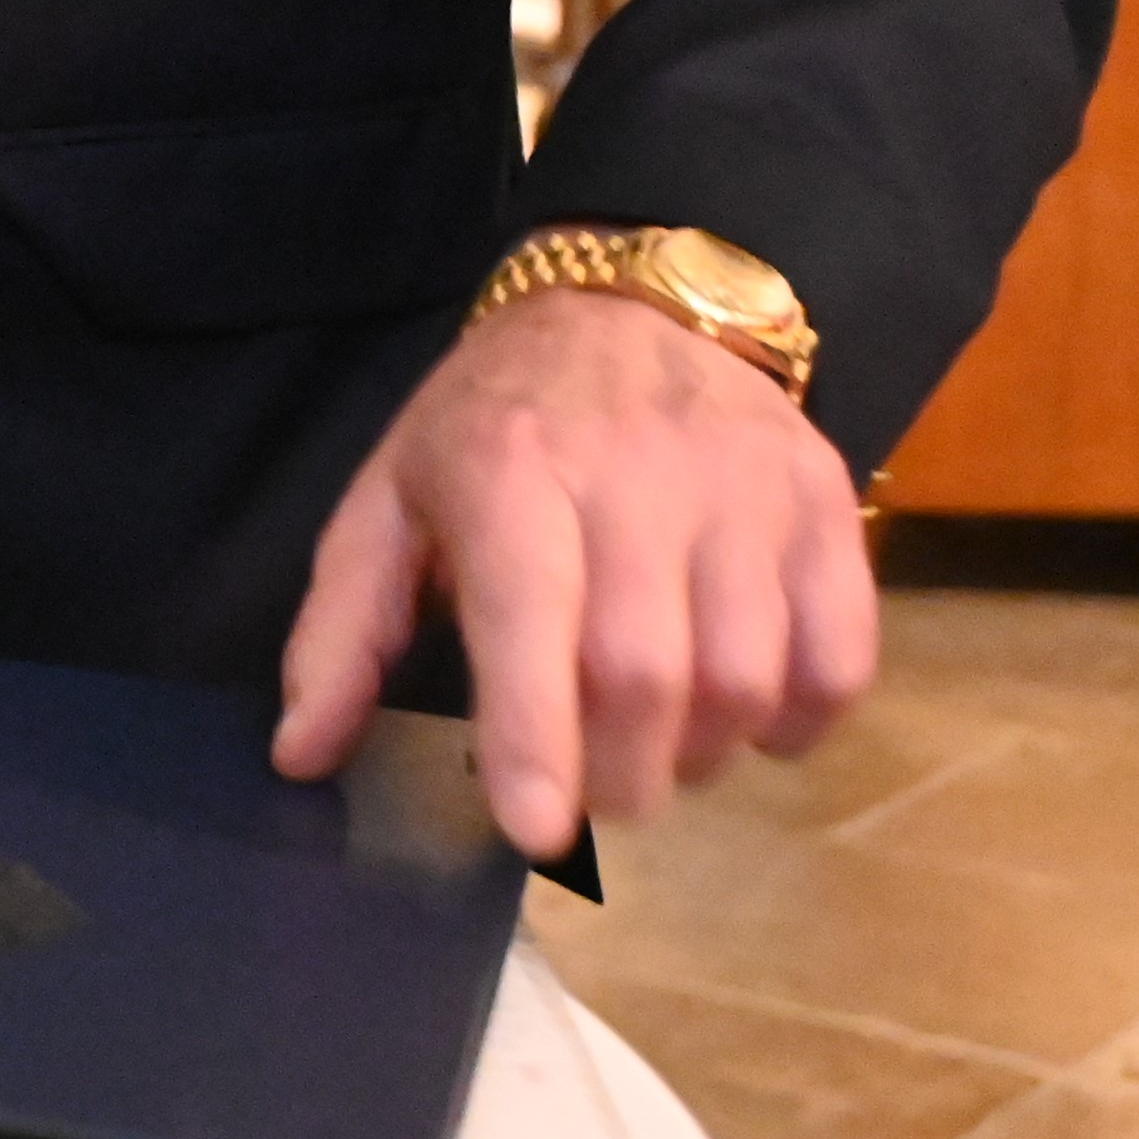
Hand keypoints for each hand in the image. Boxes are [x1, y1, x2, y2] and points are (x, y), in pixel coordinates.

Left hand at [272, 290, 876, 859]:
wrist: (634, 305)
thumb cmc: (495, 425)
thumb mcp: (391, 502)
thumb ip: (343, 633)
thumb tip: (299, 754)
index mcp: (507, 467)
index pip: (527, 616)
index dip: (534, 735)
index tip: (535, 833)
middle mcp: (633, 469)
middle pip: (645, 672)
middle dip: (618, 776)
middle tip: (597, 798)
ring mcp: (744, 482)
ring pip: (745, 677)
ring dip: (702, 756)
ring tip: (662, 749)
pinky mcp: (824, 498)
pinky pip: (838, 657)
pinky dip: (799, 721)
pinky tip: (749, 716)